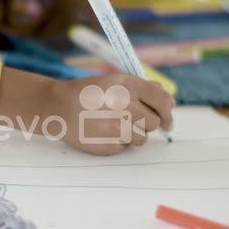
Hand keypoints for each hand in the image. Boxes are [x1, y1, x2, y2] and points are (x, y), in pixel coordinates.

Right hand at [51, 74, 174, 155]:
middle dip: (146, 122)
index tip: (166, 119)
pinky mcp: (109, 145)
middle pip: (153, 122)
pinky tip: (103, 132)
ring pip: (142, 138)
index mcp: (127, 86)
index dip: (167, 111)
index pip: (161, 100)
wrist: (58, 108)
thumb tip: (171, 105)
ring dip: (133, 134)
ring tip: (113, 125)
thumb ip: (145, 89)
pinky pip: (125, 147)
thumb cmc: (88, 94)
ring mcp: (116, 127)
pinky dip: (118, 142)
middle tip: (128, 118)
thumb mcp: (115, 82)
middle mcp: (124, 106)